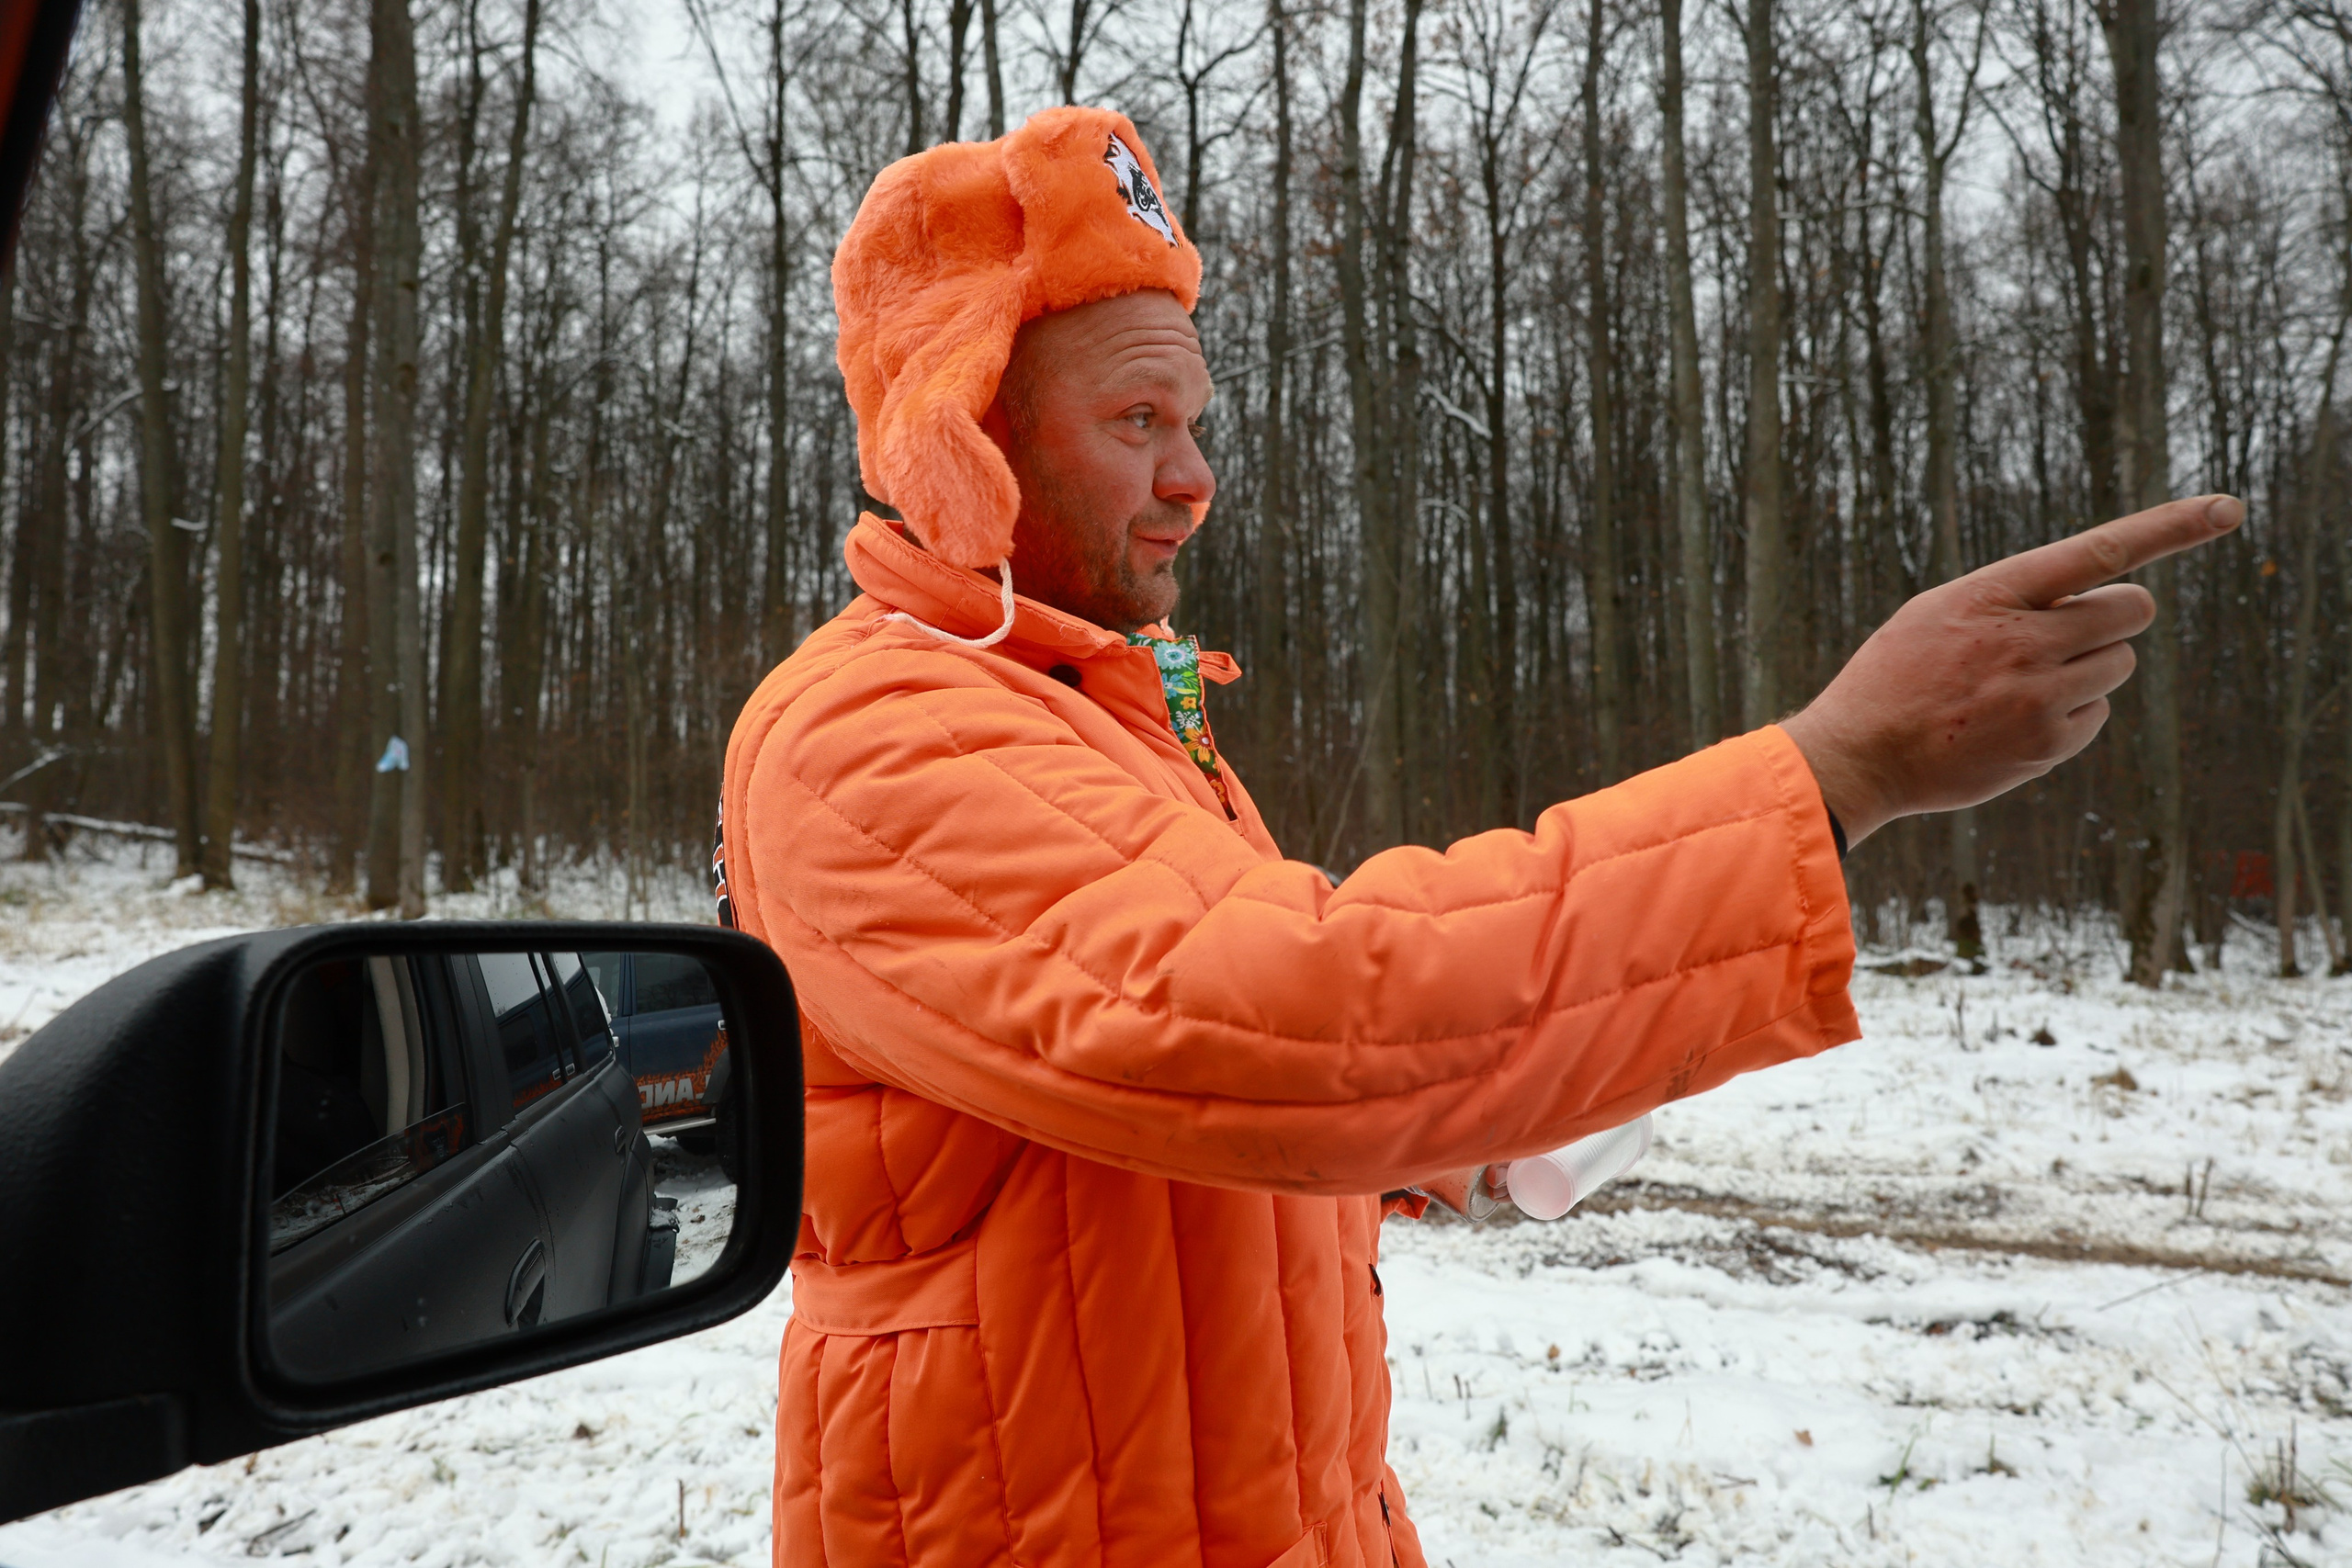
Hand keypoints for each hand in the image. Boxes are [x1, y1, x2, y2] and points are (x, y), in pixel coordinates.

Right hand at [1780, 494, 2243, 846]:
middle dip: (2118, 616)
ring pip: (2116, 665)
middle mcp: (2025, 641)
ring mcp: (2040, 696)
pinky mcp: (2047, 744)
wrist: (1858, 755)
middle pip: (2131, 610)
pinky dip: (2070, 716)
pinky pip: (2097, 716)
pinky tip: (2015, 722)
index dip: (2170, 527)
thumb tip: (2094, 599)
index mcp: (1993, 594)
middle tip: (2080, 631)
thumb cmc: (1896, 676)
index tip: (2227, 508)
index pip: (2099, 550)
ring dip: (2088, 670)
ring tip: (2023, 686)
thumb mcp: (1939, 613)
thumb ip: (2013, 597)